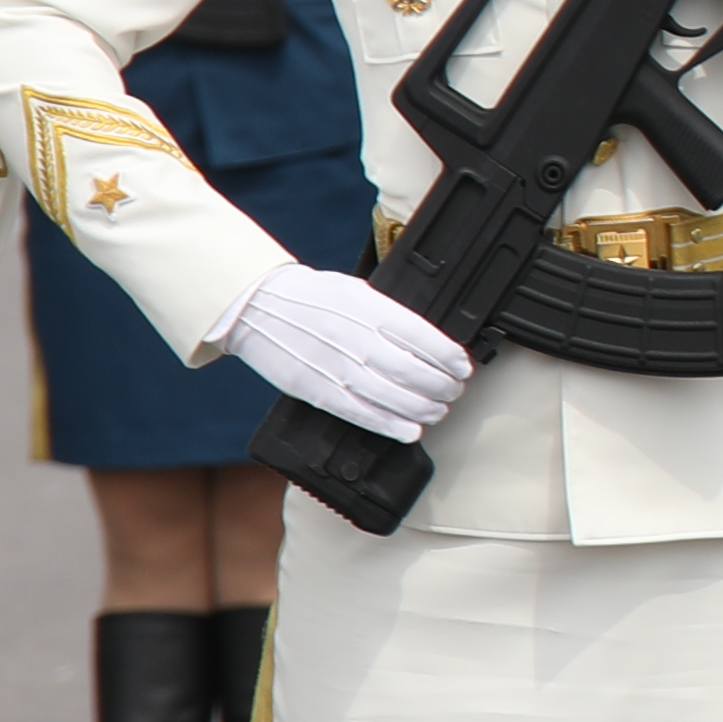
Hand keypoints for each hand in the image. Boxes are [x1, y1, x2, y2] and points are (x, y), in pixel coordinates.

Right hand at [221, 267, 471, 443]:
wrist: (259, 307)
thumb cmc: (313, 297)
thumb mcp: (360, 291)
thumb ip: (392, 315)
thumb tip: (429, 340)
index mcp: (372, 310)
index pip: (426, 339)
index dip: (451, 359)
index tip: (463, 367)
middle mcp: (360, 340)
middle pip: (416, 373)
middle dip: (444, 387)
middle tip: (454, 391)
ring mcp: (340, 369)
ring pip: (396, 399)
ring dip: (426, 410)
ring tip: (438, 410)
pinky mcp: (321, 391)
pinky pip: (364, 415)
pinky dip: (392, 426)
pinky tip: (411, 430)